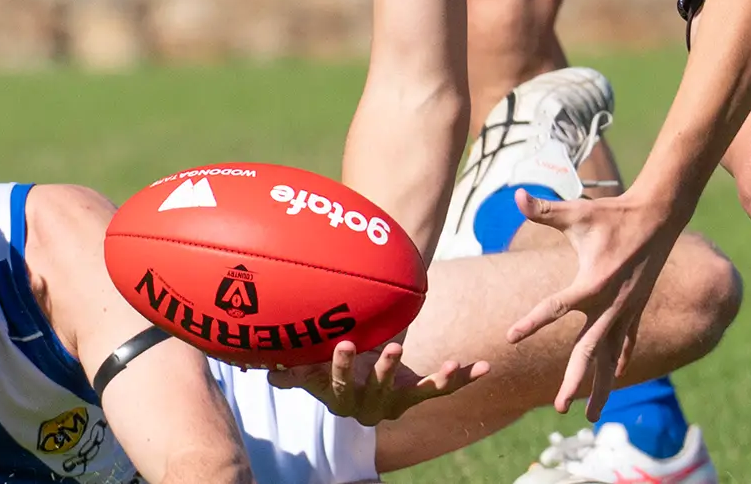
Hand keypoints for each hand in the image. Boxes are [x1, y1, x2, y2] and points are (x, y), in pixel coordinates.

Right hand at [268, 338, 486, 423]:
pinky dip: (463, 379)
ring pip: (414, 394)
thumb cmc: (327, 369)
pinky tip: (484, 366)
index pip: (339, 385)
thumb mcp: (310, 369)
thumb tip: (266, 368)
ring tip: (449, 364)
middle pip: (378, 391)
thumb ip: (293, 369)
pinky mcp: (417, 397)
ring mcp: (396, 403)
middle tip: (393, 346)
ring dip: (434, 381)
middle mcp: (369, 407)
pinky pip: (441, 391)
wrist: (355, 382)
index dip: (341, 367)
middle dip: (386, 370)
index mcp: (341, 399)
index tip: (343, 343)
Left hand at [506, 188, 684, 420]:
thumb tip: (516, 194)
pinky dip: (618, 360)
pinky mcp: (635, 309)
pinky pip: (626, 342)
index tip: (510, 337)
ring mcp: (626, 310)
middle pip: (588, 351)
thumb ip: (544, 210)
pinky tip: (613, 377)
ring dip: (600, 386)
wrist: (658, 216)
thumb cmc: (612, 214)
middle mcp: (610, 304)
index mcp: (591, 283)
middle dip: (575, 381)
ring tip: (589, 416)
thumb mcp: (577, 212)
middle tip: (560, 408)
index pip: (555, 307)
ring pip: (610, 357)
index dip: (530, 322)